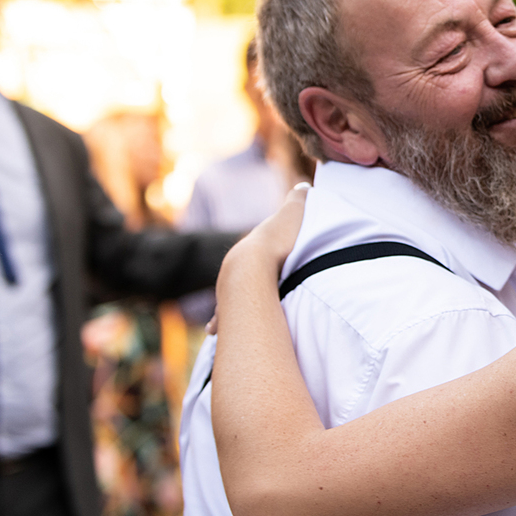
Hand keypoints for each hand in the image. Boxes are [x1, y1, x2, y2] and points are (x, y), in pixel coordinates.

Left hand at [209, 183, 309, 333]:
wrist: (255, 262)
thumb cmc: (278, 240)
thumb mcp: (292, 214)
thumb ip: (298, 200)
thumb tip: (304, 186)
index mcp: (253, 247)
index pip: (255, 251)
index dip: (259, 257)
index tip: (259, 262)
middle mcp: (237, 266)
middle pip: (236, 276)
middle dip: (236, 283)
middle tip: (241, 291)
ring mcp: (230, 286)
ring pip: (225, 297)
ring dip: (223, 306)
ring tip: (217, 320)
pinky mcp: (228, 306)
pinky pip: (221, 316)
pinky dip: (217, 321)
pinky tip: (210, 329)